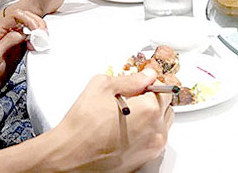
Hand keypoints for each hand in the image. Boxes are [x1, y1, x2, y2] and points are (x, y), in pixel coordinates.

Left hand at [0, 10, 45, 90]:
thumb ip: (7, 42)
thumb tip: (21, 34)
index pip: (15, 16)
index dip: (28, 19)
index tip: (36, 29)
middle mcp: (6, 33)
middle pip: (24, 18)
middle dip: (36, 23)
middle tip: (42, 34)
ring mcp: (13, 40)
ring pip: (29, 27)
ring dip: (38, 31)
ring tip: (41, 40)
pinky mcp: (19, 48)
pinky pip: (30, 39)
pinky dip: (37, 40)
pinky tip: (37, 46)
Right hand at [47, 69, 172, 172]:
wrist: (71, 155)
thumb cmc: (83, 124)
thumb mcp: (102, 86)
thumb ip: (131, 79)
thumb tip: (146, 76)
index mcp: (149, 110)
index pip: (164, 89)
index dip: (150, 83)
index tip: (140, 83)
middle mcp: (155, 131)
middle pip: (166, 107)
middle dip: (152, 99)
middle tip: (131, 97)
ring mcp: (151, 149)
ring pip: (162, 126)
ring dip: (151, 117)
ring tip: (127, 115)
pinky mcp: (144, 160)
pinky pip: (153, 141)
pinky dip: (145, 133)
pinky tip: (125, 129)